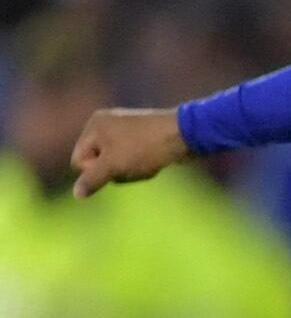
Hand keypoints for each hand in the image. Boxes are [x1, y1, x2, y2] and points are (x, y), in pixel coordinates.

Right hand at [68, 106, 184, 195]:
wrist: (187, 135)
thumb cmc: (145, 148)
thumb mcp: (113, 166)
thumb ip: (92, 180)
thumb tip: (77, 194)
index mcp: (95, 125)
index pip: (79, 160)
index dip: (95, 172)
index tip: (115, 167)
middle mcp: (108, 123)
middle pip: (98, 163)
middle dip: (115, 171)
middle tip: (133, 165)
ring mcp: (127, 129)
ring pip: (117, 164)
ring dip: (130, 170)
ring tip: (147, 164)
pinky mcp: (144, 137)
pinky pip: (133, 159)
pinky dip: (142, 165)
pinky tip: (155, 163)